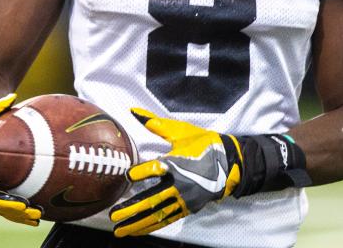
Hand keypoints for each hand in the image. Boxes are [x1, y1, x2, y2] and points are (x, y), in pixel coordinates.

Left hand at [109, 108, 242, 236]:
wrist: (229, 162)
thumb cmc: (203, 144)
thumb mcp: (180, 131)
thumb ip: (156, 124)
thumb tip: (133, 111)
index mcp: (177, 164)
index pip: (156, 170)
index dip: (141, 173)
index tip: (127, 176)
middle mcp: (180, 185)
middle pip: (152, 200)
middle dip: (131, 209)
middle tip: (113, 215)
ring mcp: (184, 199)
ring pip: (158, 214)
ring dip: (137, 223)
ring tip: (119, 229)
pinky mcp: (188, 207)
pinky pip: (167, 219)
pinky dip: (151, 226)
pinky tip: (137, 230)